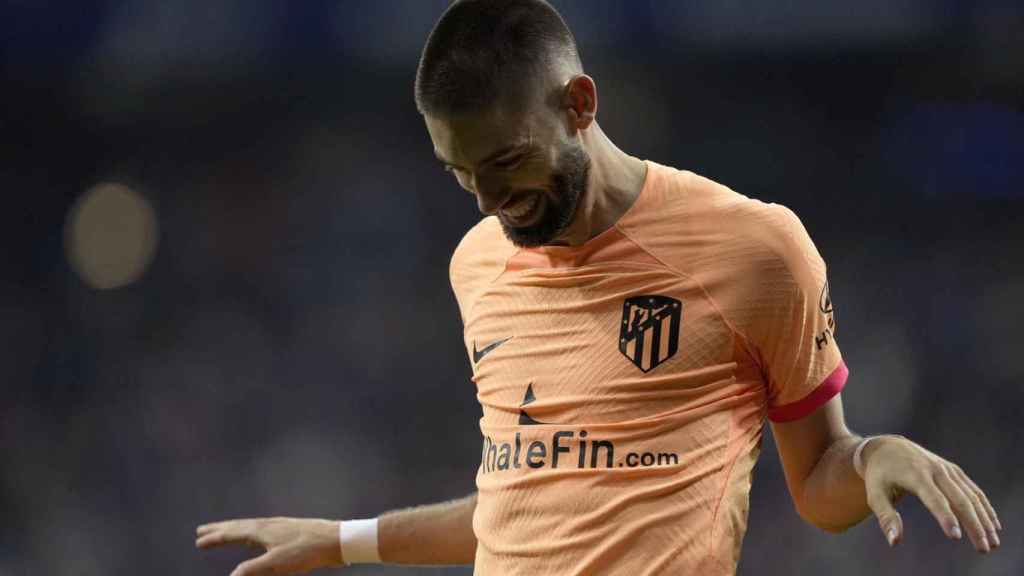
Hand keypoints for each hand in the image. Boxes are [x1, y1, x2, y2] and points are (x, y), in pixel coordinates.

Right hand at [196, 517, 343, 574]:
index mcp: (261, 530)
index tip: (198, 540)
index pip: (232, 533)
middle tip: (202, 530)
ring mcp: (279, 525)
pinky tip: (255, 536)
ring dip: (234, 529)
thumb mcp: (276, 564)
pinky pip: (262, 529)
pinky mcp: (289, 530)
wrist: (335, 539)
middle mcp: (268, 524)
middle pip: (238, 526)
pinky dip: (250, 532)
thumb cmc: (306, 550)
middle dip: (219, 529)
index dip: (215, 537)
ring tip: (224, 531)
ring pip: (250, 526)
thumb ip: (252, 570)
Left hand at [862, 436, 1001, 552]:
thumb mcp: (874, 494)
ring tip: (993, 542)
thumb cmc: (878, 475)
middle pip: (959, 499)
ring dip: (984, 519)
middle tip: (983, 548)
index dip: (945, 516)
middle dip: (973, 524)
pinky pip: (973, 490)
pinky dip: (984, 507)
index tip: (955, 536)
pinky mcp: (953, 471)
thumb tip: (895, 542)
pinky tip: (993, 525)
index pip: (934, 498)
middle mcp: (934, 469)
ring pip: (971, 495)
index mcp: (914, 474)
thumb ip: (885, 518)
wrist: (887, 447)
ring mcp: (946, 469)